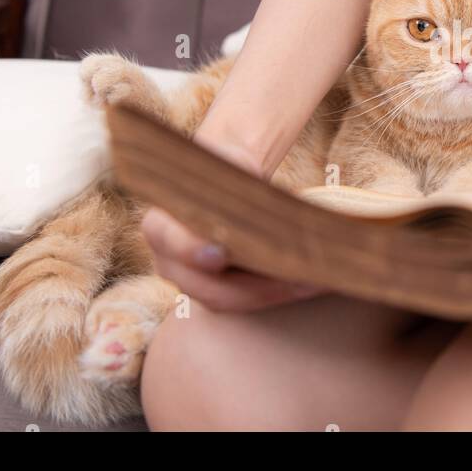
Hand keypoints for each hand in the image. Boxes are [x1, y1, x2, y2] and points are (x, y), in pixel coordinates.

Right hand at [140, 137, 325, 311]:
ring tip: (312, 281)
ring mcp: (191, 283)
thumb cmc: (220, 171)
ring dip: (274, 294)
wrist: (220, 184)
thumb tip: (256, 192)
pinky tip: (310, 284)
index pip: (172, 243)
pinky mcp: (216, 292)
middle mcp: (168, 264)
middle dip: (256, 288)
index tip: (218, 254)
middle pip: (209, 289)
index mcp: (159, 227)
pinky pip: (245, 301)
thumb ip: (227, 184)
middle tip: (297, 278)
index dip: (192, 251)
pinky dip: (277, 293)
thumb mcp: (221, 168)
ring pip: (230, 301)